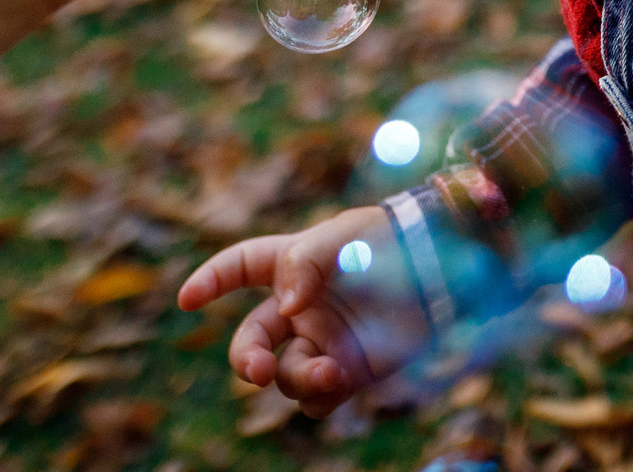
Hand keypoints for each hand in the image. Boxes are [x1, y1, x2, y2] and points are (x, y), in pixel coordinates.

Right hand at [179, 205, 422, 415]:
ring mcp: (323, 341)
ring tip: (328, 371)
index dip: (211, 281)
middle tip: (257, 369)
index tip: (187, 300)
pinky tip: (338, 380)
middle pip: (251, 341)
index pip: (240, 268)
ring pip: (284, 376)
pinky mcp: (350, 370)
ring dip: (295, 379)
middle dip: (245, 359)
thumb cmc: (393, 238)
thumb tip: (286, 308)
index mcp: (292, 264)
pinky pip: (316, 399)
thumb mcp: (346, 234)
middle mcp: (300, 309)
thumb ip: (305, 263)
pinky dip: (318, 396)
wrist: (444, 266)